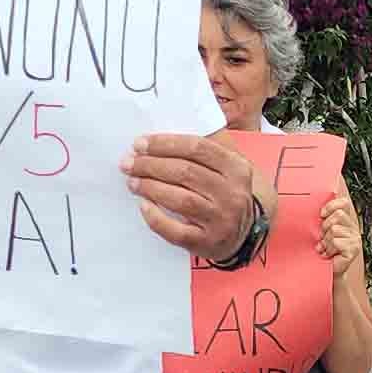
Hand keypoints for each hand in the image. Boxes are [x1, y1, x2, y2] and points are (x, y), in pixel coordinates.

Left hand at [123, 133, 259, 258]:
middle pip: (186, 172)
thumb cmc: (225, 194)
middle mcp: (233, 194)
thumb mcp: (227, 168)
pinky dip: (156, 217)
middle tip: (128, 162)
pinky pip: (176, 231)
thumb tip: (167, 130)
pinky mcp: (207, 243)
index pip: (197, 148)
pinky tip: (143, 206)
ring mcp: (221, 220)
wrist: (243, 235)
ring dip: (150, 187)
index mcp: (237, 168)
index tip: (140, 143)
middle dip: (151, 165)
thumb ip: (207, 147)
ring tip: (132, 182)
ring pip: (181, 200)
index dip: (165, 143)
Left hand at [315, 194, 360, 269]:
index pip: (343, 203)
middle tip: (323, 238)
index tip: (321, 215)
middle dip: (326, 226)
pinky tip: (329, 254)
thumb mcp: (322, 231)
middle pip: (338, 215)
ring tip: (326, 248)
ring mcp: (355, 239)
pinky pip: (336, 242)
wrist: (328, 271)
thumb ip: (324, 219)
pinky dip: (329, 249)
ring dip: (326, 240)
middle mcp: (354, 228)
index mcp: (347, 221)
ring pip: (335, 229)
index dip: (331, 206)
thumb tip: (317, 210)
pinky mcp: (353, 250)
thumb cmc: (324, 251)